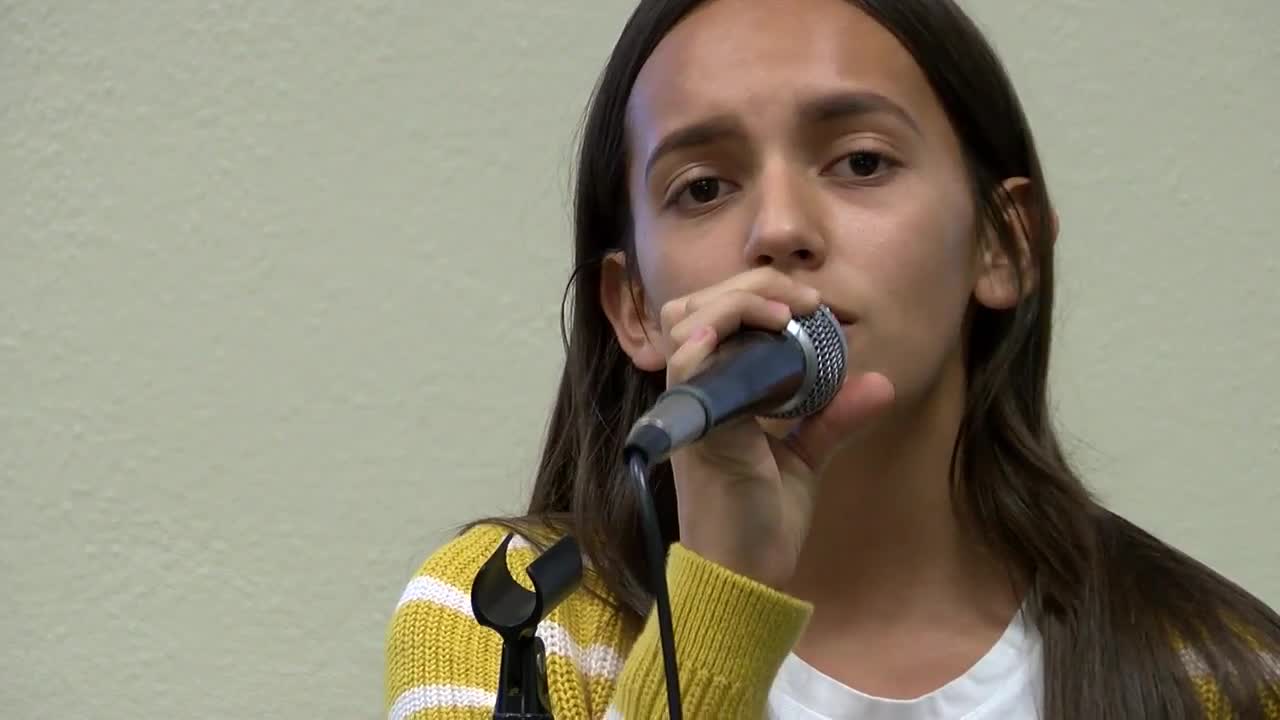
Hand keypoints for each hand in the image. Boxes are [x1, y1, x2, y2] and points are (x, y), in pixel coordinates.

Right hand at [658, 267, 895, 587]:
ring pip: (687, 322)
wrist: (744, 577)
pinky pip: (685, 365)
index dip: (757, 293)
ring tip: (783, 311)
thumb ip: (833, 418)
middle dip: (752, 286)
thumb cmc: (763, 522)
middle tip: (803, 301)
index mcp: (718, 393)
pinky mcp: (697, 429)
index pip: (715, 315)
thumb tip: (881, 382)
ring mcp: (692, 408)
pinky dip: (707, 336)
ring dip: (735, 302)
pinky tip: (739, 329)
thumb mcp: (806, 459)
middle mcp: (697, 393)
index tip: (811, 304)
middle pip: (698, 306)